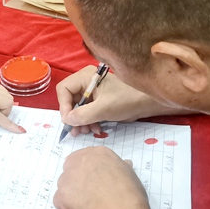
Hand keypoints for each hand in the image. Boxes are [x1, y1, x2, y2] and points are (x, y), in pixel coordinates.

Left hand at [54, 147, 153, 208]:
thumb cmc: (130, 195)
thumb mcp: (130, 175)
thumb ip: (122, 168)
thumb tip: (125, 164)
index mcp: (99, 153)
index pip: (86, 156)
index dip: (89, 169)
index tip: (95, 180)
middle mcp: (80, 160)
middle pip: (71, 166)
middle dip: (77, 178)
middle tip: (89, 192)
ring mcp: (68, 177)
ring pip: (65, 183)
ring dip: (72, 192)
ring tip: (87, 206)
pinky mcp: (61, 195)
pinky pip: (59, 200)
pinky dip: (67, 207)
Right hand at [57, 65, 173, 135]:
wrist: (146, 103)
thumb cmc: (126, 100)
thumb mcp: (103, 109)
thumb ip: (82, 115)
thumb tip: (67, 120)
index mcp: (85, 76)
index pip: (63, 89)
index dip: (63, 106)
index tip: (69, 121)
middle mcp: (86, 81)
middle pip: (69, 99)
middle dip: (73, 116)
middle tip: (76, 131)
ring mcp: (92, 91)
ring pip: (77, 107)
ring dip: (80, 121)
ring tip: (87, 132)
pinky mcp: (98, 100)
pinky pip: (86, 111)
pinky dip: (88, 121)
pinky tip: (96, 129)